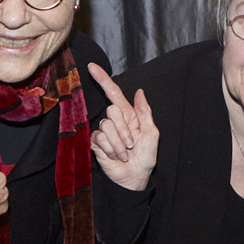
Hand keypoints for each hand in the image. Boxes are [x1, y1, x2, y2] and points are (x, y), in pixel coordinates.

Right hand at [86, 66, 158, 190]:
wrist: (135, 176)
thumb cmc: (146, 156)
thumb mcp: (151, 133)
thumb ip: (144, 112)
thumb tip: (139, 92)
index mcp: (129, 115)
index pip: (113, 93)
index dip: (103, 79)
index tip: (92, 66)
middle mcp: (115, 120)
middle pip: (112, 110)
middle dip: (124, 129)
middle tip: (131, 145)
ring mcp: (104, 131)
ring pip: (106, 126)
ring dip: (118, 143)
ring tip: (124, 154)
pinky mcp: (96, 143)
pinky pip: (100, 138)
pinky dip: (110, 149)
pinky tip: (115, 156)